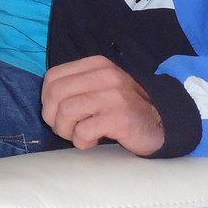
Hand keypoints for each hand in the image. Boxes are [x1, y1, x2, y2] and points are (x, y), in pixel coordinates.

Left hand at [41, 55, 164, 155]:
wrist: (160, 123)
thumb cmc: (122, 108)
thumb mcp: (100, 87)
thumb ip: (76, 86)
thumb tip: (46, 102)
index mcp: (97, 65)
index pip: (52, 77)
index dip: (47, 100)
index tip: (58, 114)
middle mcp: (105, 75)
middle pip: (55, 95)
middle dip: (54, 118)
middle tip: (68, 129)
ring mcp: (113, 95)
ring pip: (65, 112)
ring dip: (67, 132)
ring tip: (81, 135)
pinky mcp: (119, 117)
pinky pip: (82, 132)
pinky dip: (83, 142)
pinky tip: (95, 141)